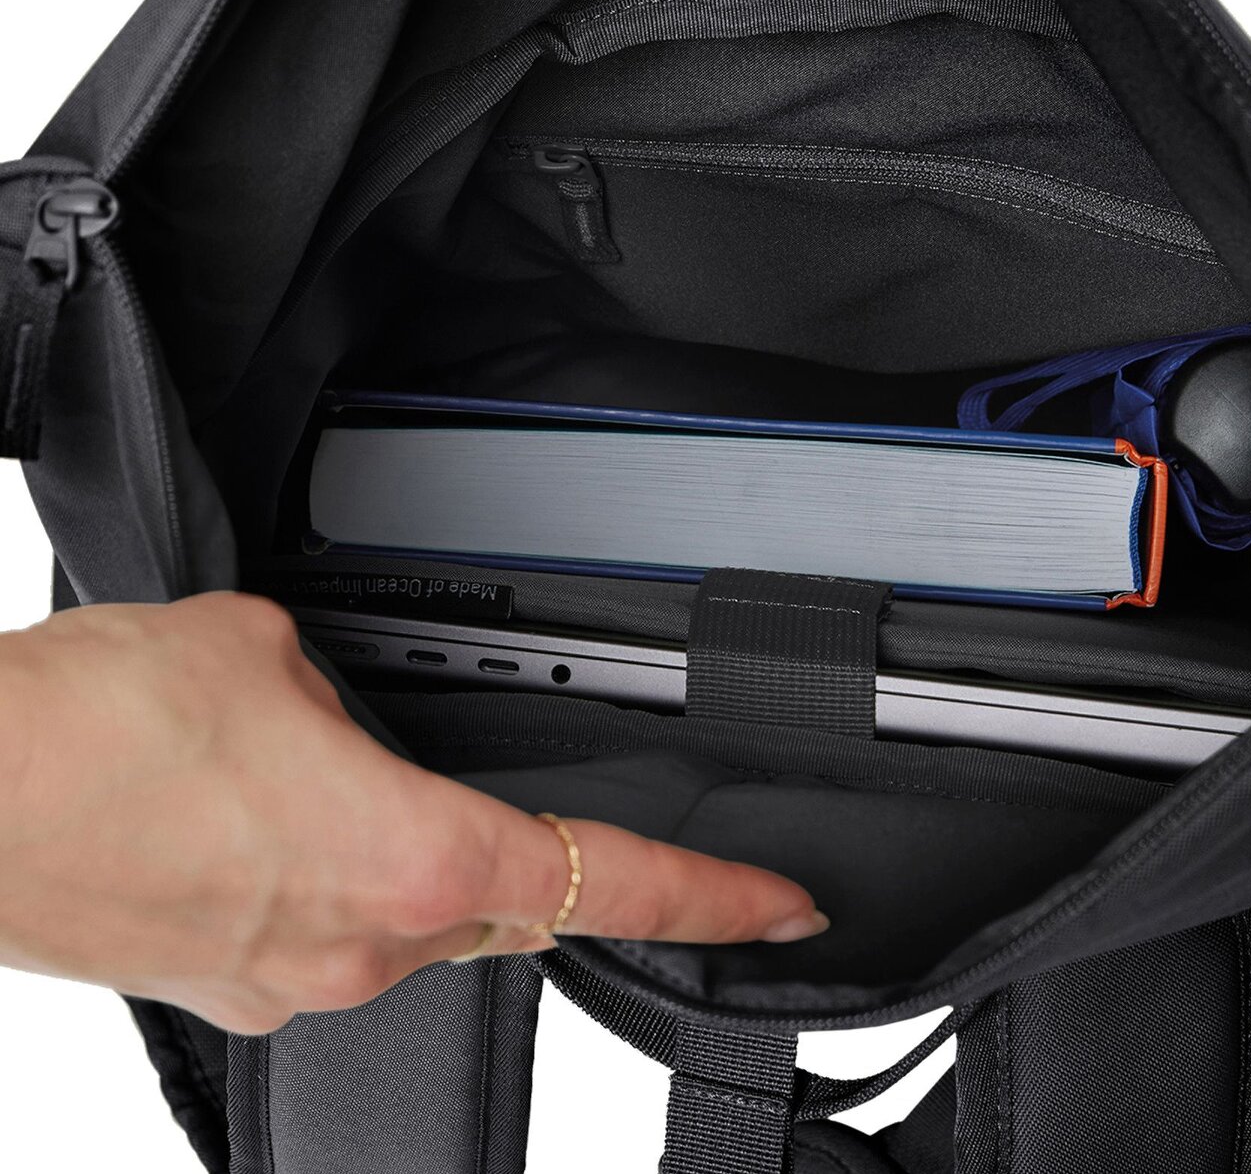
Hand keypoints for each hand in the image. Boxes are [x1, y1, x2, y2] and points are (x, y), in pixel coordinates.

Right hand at [0, 594, 825, 1033]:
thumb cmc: (88, 731)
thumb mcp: (270, 649)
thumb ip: (348, 685)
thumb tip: (344, 701)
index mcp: (410, 854)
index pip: (609, 880)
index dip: (713, 894)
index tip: (777, 905)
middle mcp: (365, 941)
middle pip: (512, 900)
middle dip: (543, 854)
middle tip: (551, 804)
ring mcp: (296, 979)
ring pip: (418, 916)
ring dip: (417, 850)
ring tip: (347, 771)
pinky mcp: (232, 985)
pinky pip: (334, 933)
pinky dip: (340, 874)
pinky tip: (281, 813)